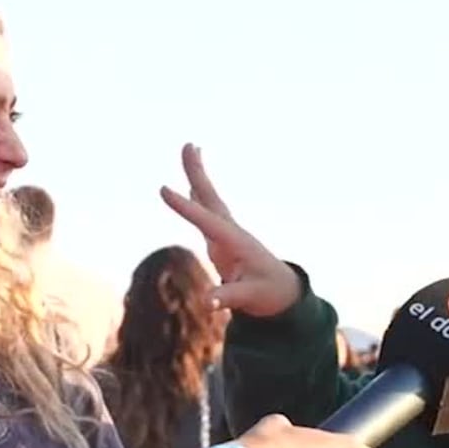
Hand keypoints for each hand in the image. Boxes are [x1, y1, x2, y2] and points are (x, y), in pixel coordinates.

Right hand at [160, 144, 301, 316]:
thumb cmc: (269, 295)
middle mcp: (231, 233)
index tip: (163, 189)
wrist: (284, 294)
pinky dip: (198, 196)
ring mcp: (227, 235)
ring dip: (198, 176)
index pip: (207, 222)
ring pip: (209, 201)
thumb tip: (207, 302)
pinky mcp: (223, 241)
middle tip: (189, 144)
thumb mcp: (250, 298)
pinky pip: (206, 213)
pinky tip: (192, 185)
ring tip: (190, 150)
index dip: (185, 207)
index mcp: (237, 243)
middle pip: (211, 199)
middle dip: (198, 173)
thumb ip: (228, 297)